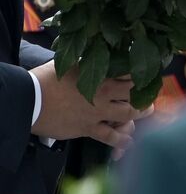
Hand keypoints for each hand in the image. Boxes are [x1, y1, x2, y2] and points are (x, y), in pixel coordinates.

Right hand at [31, 62, 149, 152]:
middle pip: (135, 95)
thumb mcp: (70, 65)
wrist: (29, 101)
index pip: (130, 74)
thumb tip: (99, 52)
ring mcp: (98, 113)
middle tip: (149, 95)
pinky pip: (111, 137)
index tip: (148, 74)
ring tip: (145, 112)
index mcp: (100, 77)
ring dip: (140, 114)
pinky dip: (122, 140)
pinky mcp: (88, 129)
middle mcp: (103, 95)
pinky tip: (129, 141)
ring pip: (129, 115)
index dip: (141, 74)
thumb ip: (88, 63)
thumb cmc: (46, 80)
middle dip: (146, 95)